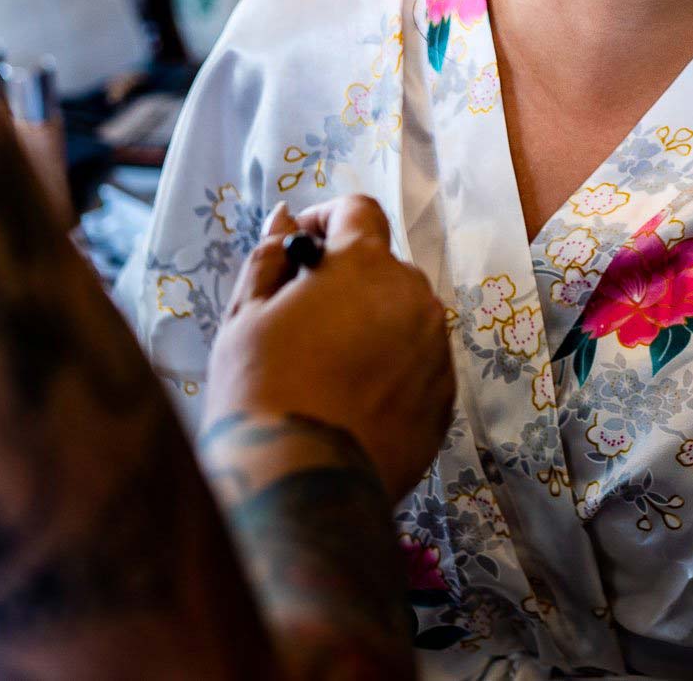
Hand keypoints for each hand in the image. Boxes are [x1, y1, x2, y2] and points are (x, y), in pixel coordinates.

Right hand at [203, 195, 454, 501]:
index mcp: (364, 265)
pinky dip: (391, 369)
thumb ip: (271, 258)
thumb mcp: (247, 317)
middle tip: (303, 321)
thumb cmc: (262, 390)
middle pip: (382, 268)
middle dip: (346, 282)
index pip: (358, 211)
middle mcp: (414, 295)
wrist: (302, 481)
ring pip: (403, 316)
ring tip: (325, 370)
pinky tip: (352, 401)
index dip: (327, 220)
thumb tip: (285, 219)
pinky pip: (418, 363)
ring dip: (371, 326)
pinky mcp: (445, 394)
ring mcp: (436, 345)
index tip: (302, 247)